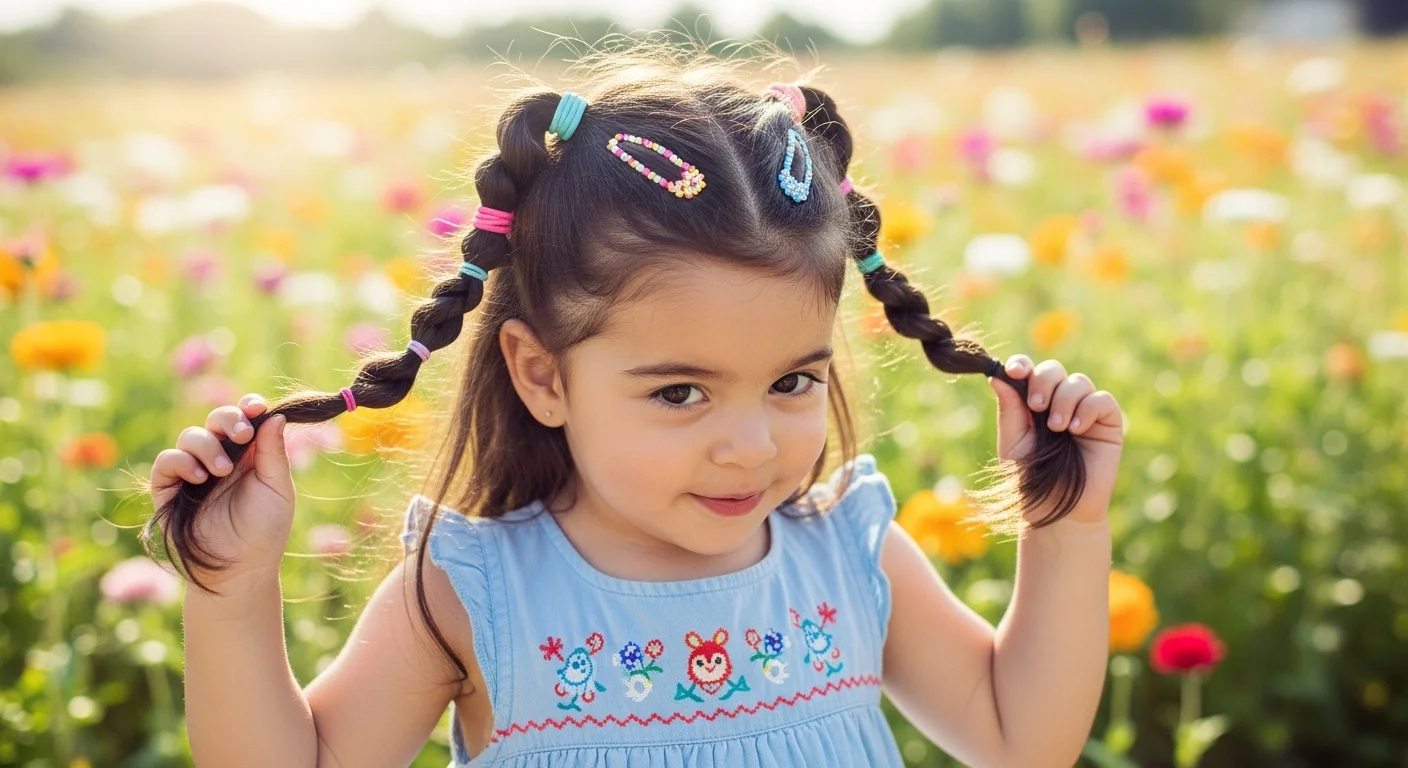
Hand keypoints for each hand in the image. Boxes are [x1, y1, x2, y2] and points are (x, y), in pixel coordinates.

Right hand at [148, 394, 294, 587]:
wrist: (240, 569)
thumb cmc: (265, 532)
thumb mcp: (277, 488)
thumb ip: (273, 452)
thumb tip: (276, 415)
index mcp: (250, 455)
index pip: (245, 420)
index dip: (248, 408)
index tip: (257, 408)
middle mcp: (221, 459)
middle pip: (216, 420)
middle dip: (227, 419)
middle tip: (241, 435)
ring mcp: (194, 472)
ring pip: (190, 436)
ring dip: (207, 445)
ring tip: (222, 471)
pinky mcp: (169, 490)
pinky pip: (166, 461)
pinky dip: (181, 461)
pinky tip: (199, 476)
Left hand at [988, 355, 1123, 524]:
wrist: (1058, 513)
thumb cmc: (1031, 482)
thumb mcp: (1014, 443)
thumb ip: (1009, 410)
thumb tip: (997, 375)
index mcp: (1032, 405)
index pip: (1029, 372)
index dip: (1022, 364)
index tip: (1014, 370)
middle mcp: (1059, 404)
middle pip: (1054, 370)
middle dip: (1043, 381)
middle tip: (1036, 406)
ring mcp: (1085, 413)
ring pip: (1078, 382)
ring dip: (1064, 399)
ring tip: (1057, 428)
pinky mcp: (1108, 425)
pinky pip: (1102, 400)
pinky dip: (1087, 408)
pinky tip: (1076, 429)